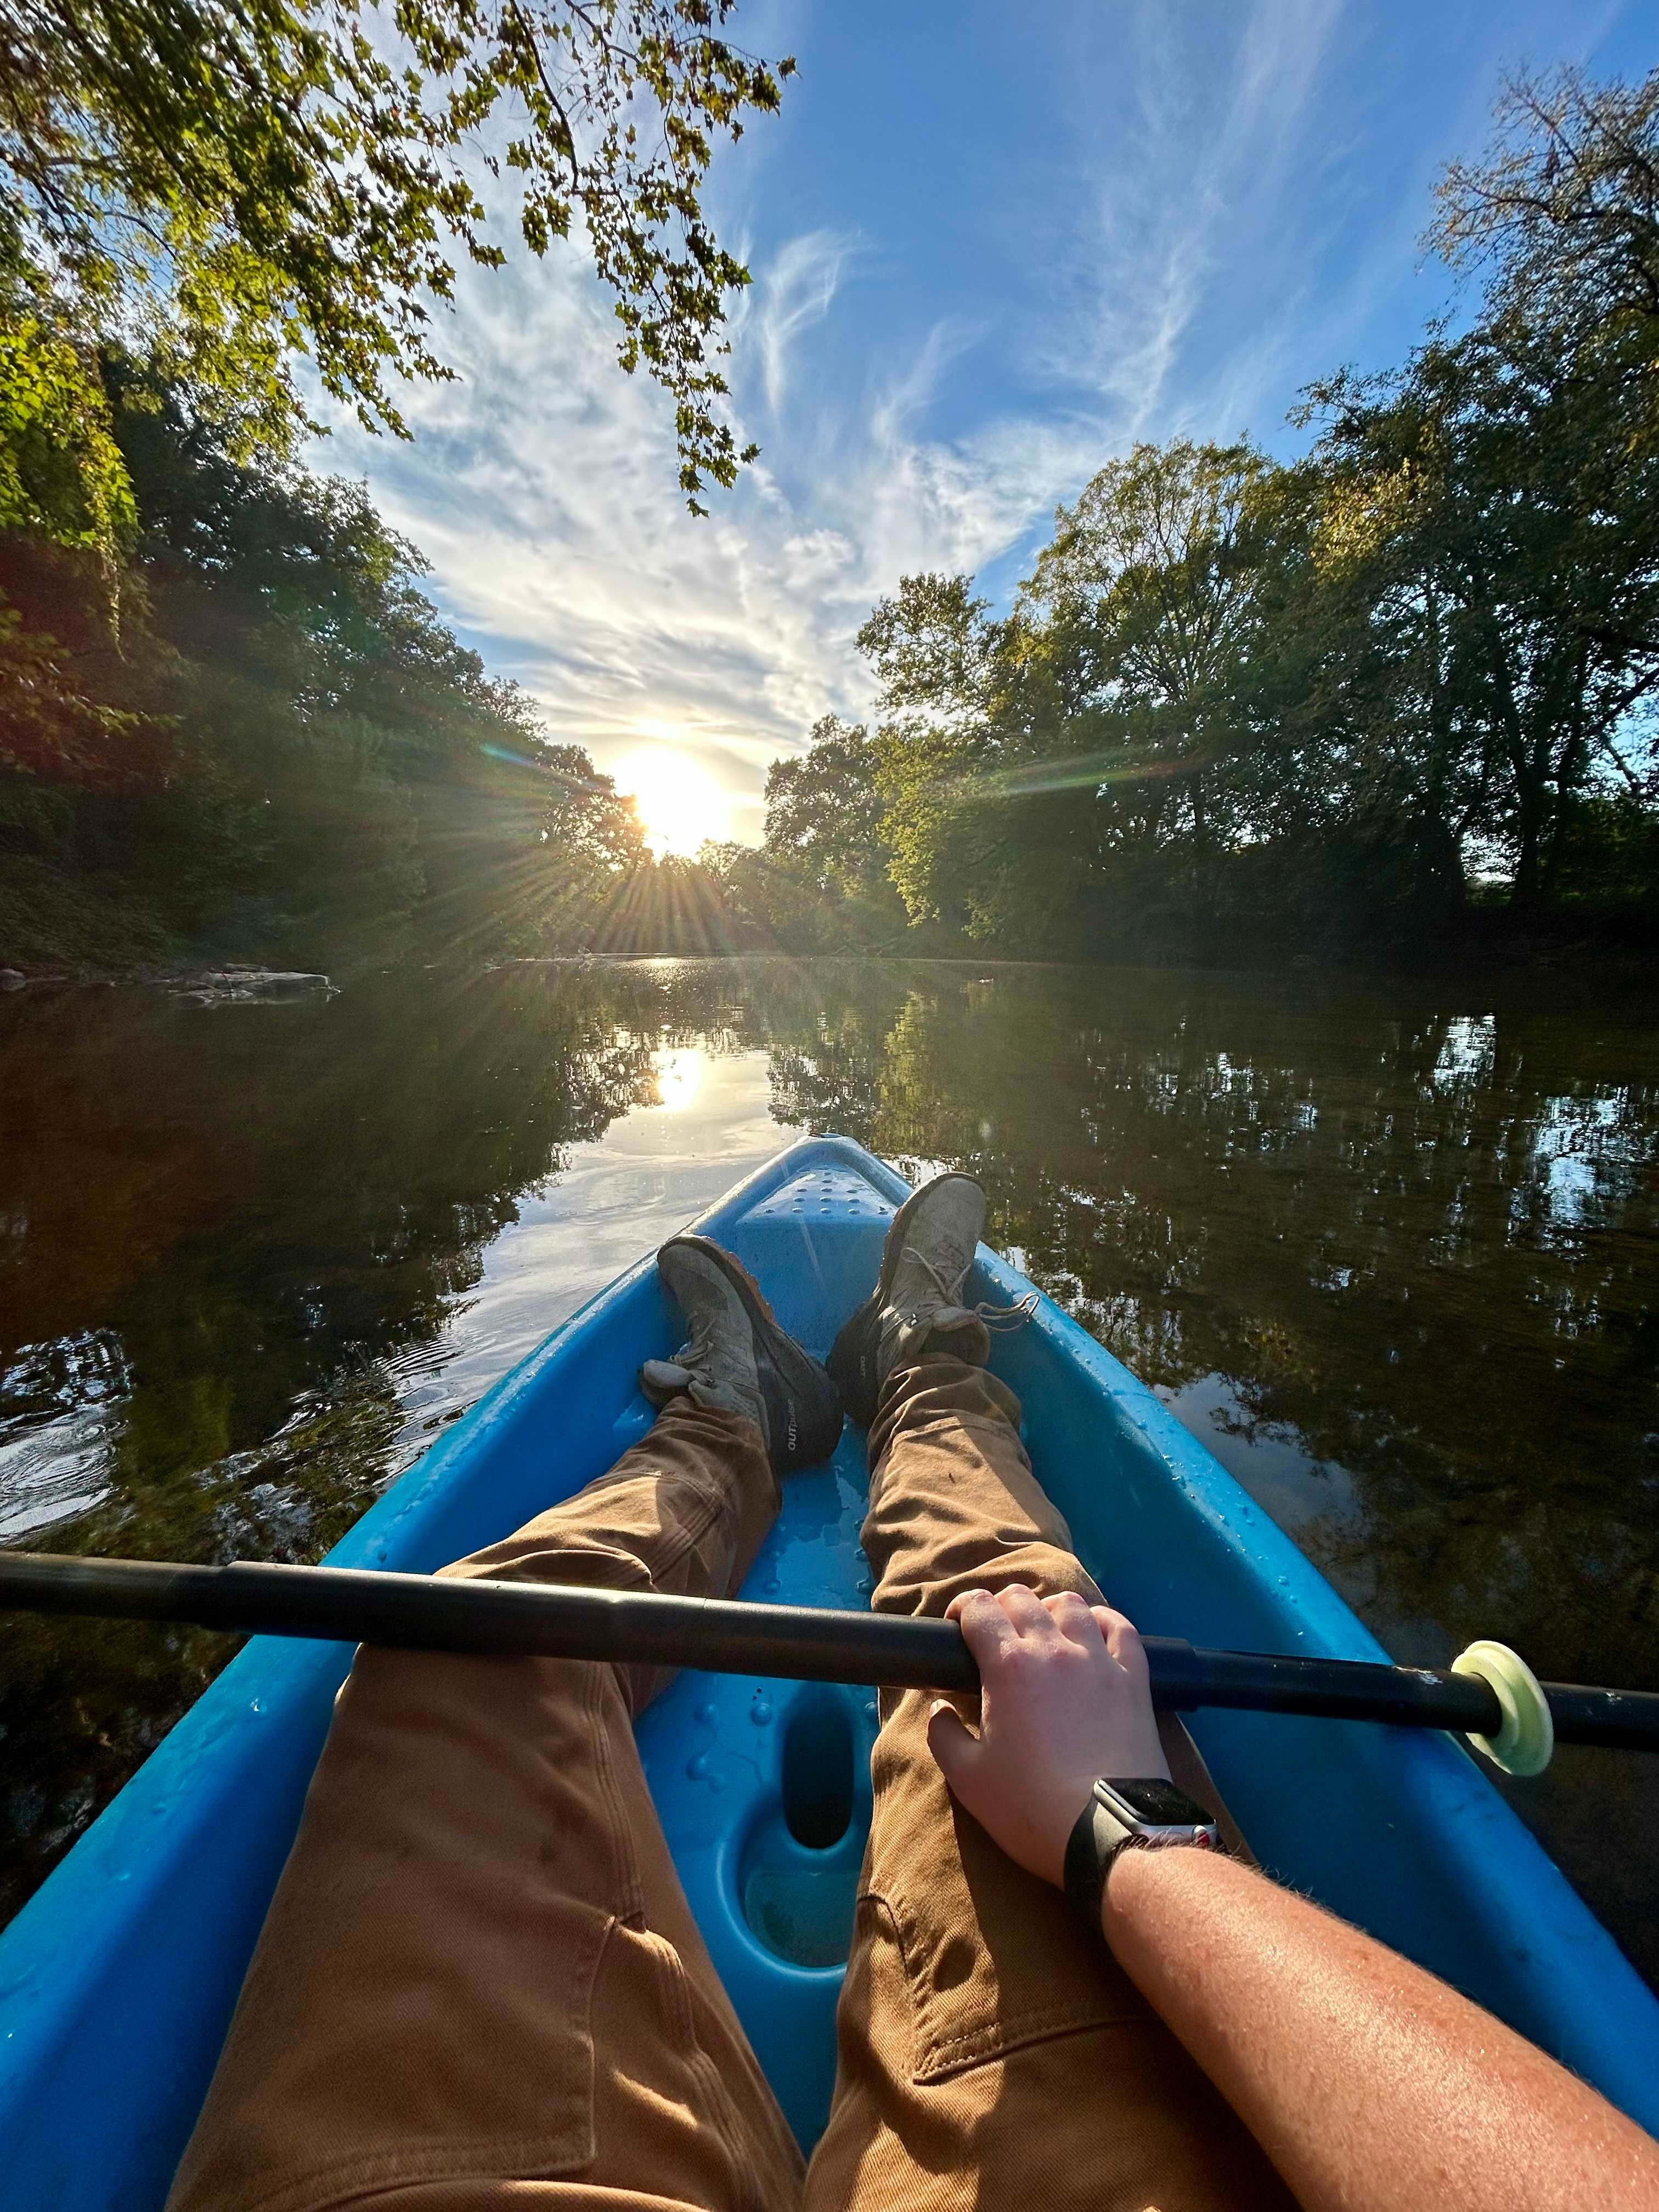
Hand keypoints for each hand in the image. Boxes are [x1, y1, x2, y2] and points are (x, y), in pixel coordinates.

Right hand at [928, 1585, 1170, 1886]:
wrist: (1110, 1833)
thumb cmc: (1031, 1807)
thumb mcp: (967, 1779)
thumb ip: (942, 1734)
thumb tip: (938, 1705)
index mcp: (1008, 1666)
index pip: (980, 1607)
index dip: (962, 1610)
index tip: (957, 1630)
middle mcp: (1054, 1649)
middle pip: (1022, 1598)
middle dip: (1000, 1607)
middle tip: (994, 1636)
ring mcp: (1099, 1660)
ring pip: (1071, 1605)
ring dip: (1048, 1610)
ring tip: (1042, 1633)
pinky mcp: (1134, 1679)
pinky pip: (1120, 1627)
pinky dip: (1101, 1621)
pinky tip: (1092, 1633)